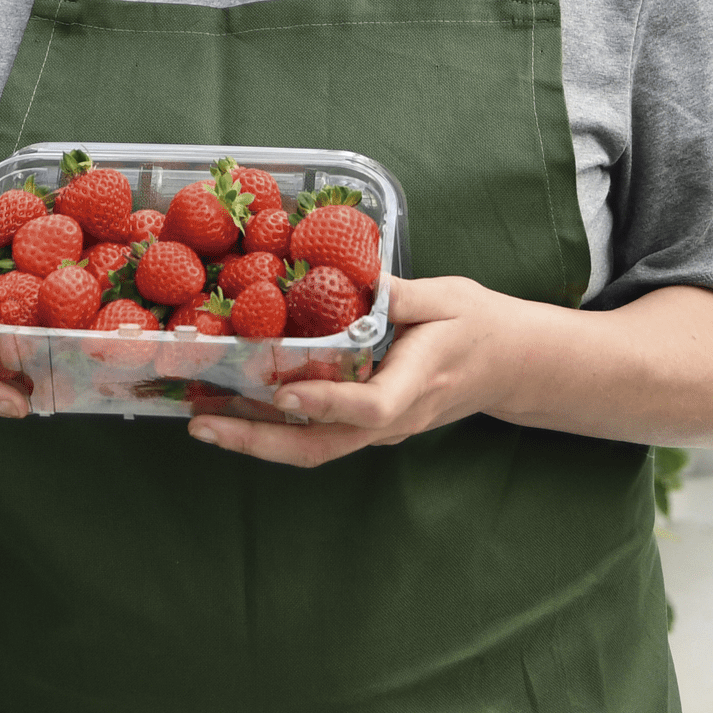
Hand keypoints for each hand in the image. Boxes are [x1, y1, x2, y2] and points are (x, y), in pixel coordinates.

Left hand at [186, 275, 712, 463]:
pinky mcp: (367, 424)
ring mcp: (377, 429)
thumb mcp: (445, 296)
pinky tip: (233, 407)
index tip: (279, 393)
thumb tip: (348, 262)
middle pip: (319, 446)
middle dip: (257, 440)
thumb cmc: (480, 326)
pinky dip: (271, 429)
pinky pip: (315, 438)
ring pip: (311, 450)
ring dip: (253, 439)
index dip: (321, 403)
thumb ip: (395, 290)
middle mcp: (390, 419)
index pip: (366, 407)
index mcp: (414, 385)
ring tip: (199, 418)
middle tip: (200, 423)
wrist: (513, 366)